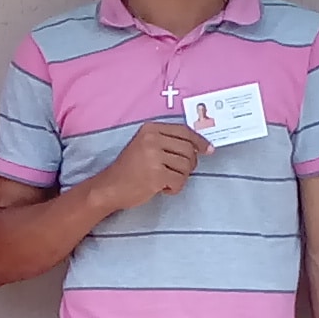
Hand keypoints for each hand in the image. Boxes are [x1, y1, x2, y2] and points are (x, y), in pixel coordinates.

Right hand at [89, 122, 209, 211]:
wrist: (110, 187)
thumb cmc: (129, 169)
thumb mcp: (145, 145)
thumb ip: (168, 142)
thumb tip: (200, 147)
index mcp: (150, 129)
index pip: (184, 131)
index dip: (199, 141)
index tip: (208, 149)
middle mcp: (152, 139)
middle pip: (188, 149)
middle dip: (189, 164)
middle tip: (177, 172)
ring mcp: (154, 157)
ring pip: (186, 166)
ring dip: (180, 177)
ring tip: (165, 180)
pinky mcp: (156, 175)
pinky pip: (180, 181)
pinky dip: (174, 188)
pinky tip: (161, 188)